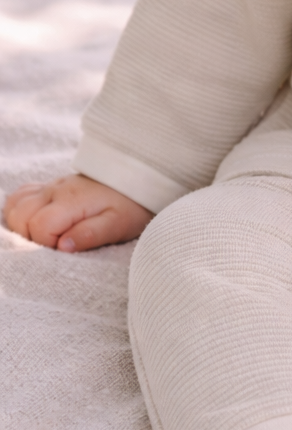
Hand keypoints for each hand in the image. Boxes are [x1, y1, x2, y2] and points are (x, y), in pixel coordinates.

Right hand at [2, 174, 153, 252]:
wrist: (138, 180)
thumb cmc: (131, 206)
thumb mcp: (119, 224)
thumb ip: (91, 234)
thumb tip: (63, 247)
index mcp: (71, 200)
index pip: (39, 226)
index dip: (46, 244)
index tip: (64, 249)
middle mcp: (55, 190)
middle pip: (20, 216)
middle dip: (30, 237)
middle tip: (54, 245)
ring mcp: (50, 187)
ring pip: (15, 206)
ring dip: (22, 225)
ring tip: (45, 237)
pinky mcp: (50, 187)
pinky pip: (21, 196)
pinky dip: (20, 211)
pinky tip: (36, 223)